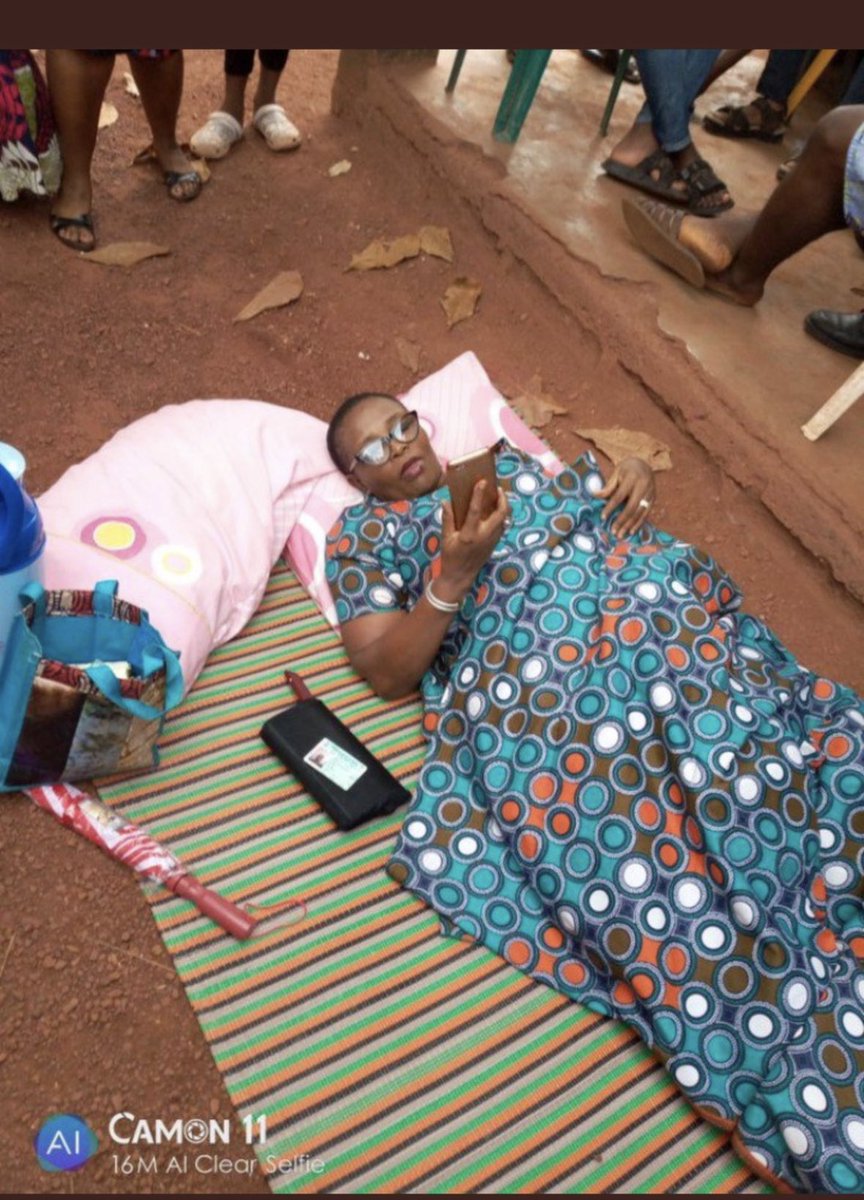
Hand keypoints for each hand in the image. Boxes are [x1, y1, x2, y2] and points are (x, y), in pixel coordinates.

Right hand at [437, 480, 509, 601]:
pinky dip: (501, 516)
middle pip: (501, 513)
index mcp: (469, 534)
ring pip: (504, 519)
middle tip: (497, 489)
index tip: (483, 482)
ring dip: (503, 506)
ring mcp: (492, 540)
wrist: (460, 577)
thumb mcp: (445, 538)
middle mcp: (484, 536)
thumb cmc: (450, 557)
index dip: (479, 494)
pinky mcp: (495, 544)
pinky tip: (495, 510)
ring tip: (497, 496)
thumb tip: (446, 501)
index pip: (476, 510)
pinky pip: (502, 526)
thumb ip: (447, 519)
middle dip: (502, 499)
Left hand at [597, 457, 654, 537]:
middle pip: (631, 507)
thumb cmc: (626, 469)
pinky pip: (646, 513)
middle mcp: (643, 486)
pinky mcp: (653, 499)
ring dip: (629, 525)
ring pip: (639, 512)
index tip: (603, 518)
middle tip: (613, 531)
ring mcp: (650, 493)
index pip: (619, 496)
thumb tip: (595, 495)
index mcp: (632, 478)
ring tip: (620, 535)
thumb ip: (608, 486)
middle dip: (621, 521)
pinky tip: (632, 531)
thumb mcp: (616, 473)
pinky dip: (639, 523)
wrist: (644, 463)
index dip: (611, 508)